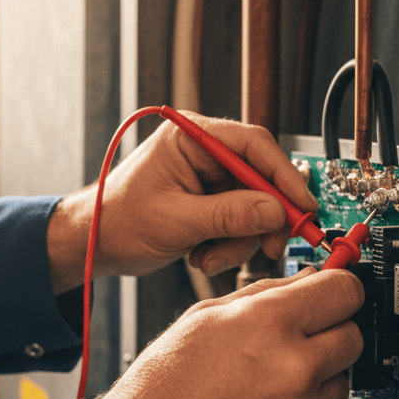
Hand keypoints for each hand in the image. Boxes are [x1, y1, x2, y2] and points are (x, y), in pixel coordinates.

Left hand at [46, 111, 317, 293]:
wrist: (96, 245)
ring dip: (239, 241)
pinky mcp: (210, 203)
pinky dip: (228, 246)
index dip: (283, 176)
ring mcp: (208, 179)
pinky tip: (201, 257)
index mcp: (191, 138)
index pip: (253, 145)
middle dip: (264, 219)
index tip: (302, 206)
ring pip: (253, 208)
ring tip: (208, 259)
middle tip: (271, 247)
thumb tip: (274, 211)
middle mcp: (204, 153)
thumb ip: (227, 216)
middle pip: (260, 179)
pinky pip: (239, 224)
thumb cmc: (117, 222)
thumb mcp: (175, 221)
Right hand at [90, 267, 363, 398]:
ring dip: (316, 377)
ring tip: (268, 383)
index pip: (345, 290)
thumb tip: (306, 282)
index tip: (335, 292)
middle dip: (331, 331)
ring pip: (340, 382)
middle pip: (353, 336)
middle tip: (300, 338)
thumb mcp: (203, 317)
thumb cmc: (161, 388)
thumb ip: (264, 294)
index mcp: (270, 324)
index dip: (339, 287)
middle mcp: (295, 369)